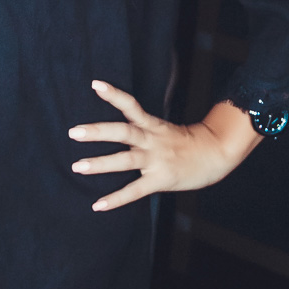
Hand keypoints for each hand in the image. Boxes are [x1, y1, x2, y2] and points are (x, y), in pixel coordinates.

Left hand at [68, 79, 262, 211]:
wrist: (215, 155)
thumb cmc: (185, 142)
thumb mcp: (163, 129)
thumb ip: (140, 129)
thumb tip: (113, 129)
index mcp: (153, 125)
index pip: (131, 105)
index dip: (114, 94)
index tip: (95, 84)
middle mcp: (152, 140)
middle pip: (123, 132)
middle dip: (98, 132)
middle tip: (74, 132)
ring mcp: (156, 160)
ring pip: (125, 160)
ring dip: (100, 164)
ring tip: (77, 166)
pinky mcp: (160, 180)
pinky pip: (135, 191)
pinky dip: (116, 199)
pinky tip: (98, 205)